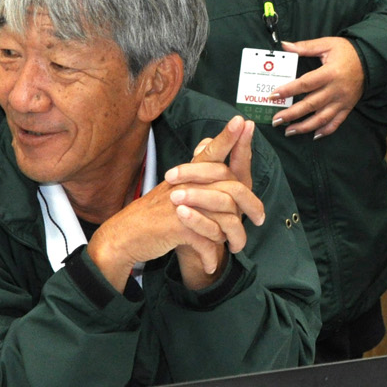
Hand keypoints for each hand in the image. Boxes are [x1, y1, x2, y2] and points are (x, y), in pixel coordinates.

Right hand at [88, 117, 265, 291]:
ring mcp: (183, 205)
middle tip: (261, 219)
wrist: (125, 237)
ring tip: (237, 248)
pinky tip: (212, 265)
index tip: (243, 121)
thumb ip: (194, 174)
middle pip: (232, 189)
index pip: (210, 152)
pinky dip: (211, 256)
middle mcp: (187, 186)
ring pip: (226, 219)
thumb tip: (209, 145)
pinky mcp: (178, 226)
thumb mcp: (174, 190)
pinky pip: (208, 240)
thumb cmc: (153, 215)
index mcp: (187, 177)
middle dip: (252, 205)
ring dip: (235, 238)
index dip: (226, 137)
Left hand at [271, 36, 363, 138]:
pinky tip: (314, 136)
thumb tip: (284, 45)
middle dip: (292, 114)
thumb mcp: (327, 44)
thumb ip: (305, 47)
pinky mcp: (348, 107)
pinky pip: (336, 122)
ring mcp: (342, 101)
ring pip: (321, 118)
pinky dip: (325, 131)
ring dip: (304, 127)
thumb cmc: (348, 51)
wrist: (371, 60)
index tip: (273, 95)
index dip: (288, 90)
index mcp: (329, 73)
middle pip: (310, 105)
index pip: (305, 84)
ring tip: (289, 131)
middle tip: (276, 120)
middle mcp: (335, 90)